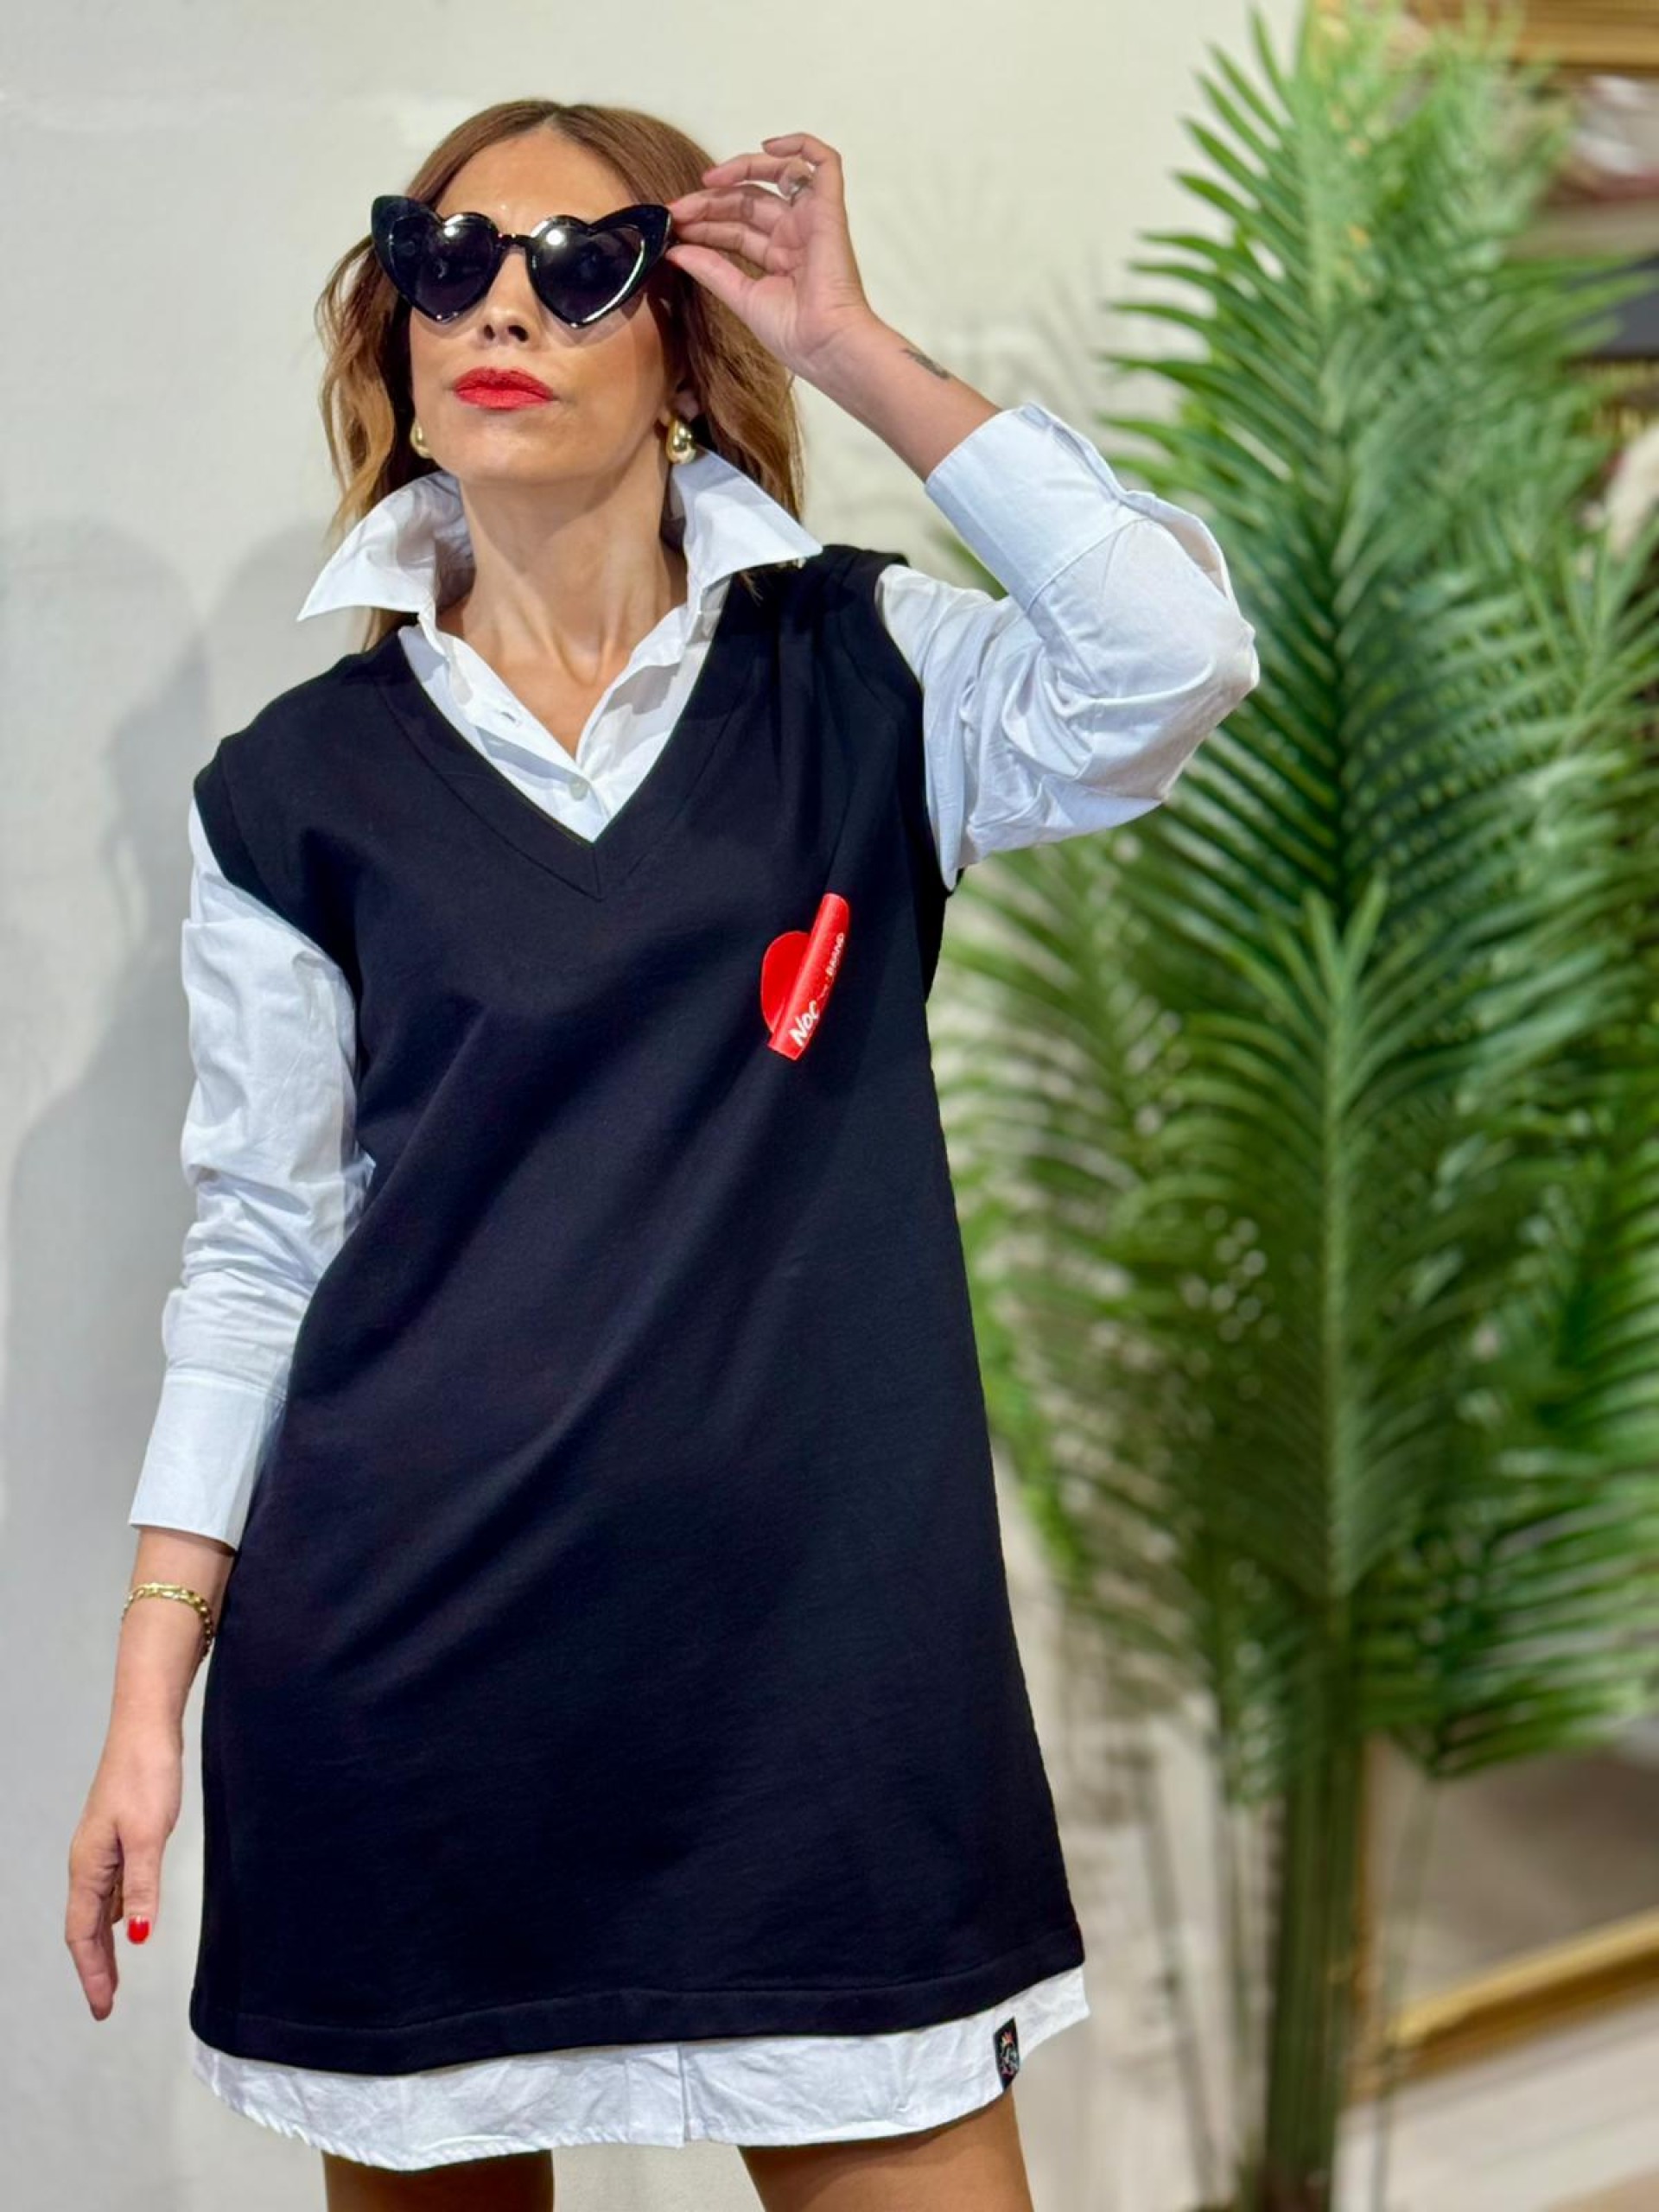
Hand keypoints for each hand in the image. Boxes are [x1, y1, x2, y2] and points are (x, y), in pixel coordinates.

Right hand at [65, 1721, 182, 2019]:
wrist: (147, 1728)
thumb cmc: (146, 1775)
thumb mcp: (150, 1834)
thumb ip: (143, 1886)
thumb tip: (137, 1937)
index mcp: (89, 1866)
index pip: (83, 1933)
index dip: (92, 1973)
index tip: (102, 2009)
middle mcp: (89, 1861)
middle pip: (86, 1927)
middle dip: (94, 1967)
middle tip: (105, 2006)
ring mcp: (103, 1848)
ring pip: (98, 1909)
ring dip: (104, 1944)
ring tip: (113, 1976)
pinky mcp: (120, 1836)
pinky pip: (112, 1889)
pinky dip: (117, 1914)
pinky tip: (128, 1922)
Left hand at [663, 132, 881, 385]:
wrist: (825, 345)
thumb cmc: (795, 334)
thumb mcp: (742, 298)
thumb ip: (711, 270)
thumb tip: (676, 251)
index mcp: (779, 258)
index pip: (735, 228)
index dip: (703, 222)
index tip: (672, 226)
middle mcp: (795, 235)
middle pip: (748, 201)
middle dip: (709, 201)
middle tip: (677, 210)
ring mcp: (812, 220)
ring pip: (776, 175)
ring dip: (739, 170)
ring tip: (708, 180)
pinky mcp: (829, 209)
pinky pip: (824, 163)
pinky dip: (801, 144)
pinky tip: (767, 145)